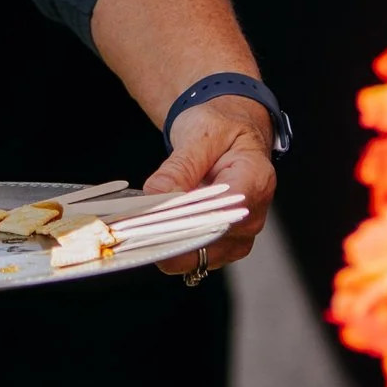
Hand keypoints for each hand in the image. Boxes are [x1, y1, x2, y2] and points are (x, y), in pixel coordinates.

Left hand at [142, 96, 276, 276]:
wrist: (232, 135)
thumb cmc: (221, 130)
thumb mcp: (200, 135)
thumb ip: (180, 167)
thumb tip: (157, 196)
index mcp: (255, 181)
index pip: (222, 213)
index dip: (185, 222)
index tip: (151, 221)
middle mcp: (253, 216)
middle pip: (210, 241)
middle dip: (167, 237)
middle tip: (131, 228)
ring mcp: (240, 235)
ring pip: (199, 256)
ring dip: (165, 245)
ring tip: (137, 228)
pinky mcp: (224, 245)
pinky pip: (195, 256)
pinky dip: (170, 247)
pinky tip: (149, 233)